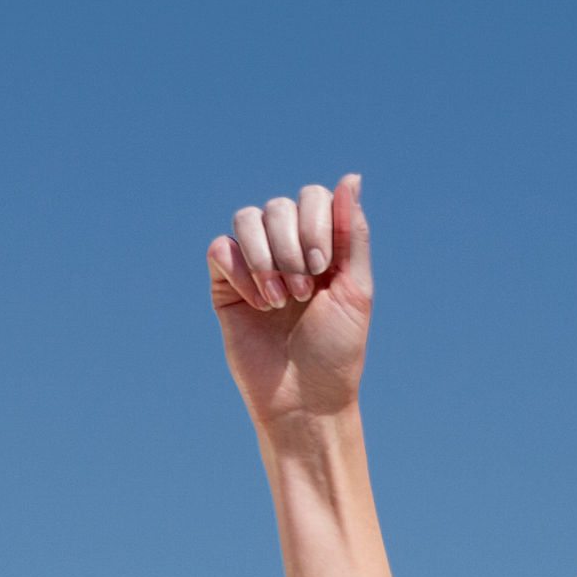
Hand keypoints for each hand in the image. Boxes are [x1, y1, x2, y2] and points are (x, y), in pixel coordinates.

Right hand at [211, 173, 372, 431]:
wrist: (305, 399)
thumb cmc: (336, 350)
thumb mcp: (355, 289)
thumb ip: (352, 232)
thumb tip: (352, 177)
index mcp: (322, 246)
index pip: (312, 197)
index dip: (315, 222)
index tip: (325, 268)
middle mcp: (286, 249)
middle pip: (278, 205)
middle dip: (293, 246)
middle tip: (304, 293)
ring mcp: (254, 265)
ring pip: (246, 218)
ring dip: (267, 257)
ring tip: (281, 300)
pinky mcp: (225, 285)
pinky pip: (221, 249)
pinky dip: (242, 271)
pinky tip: (259, 304)